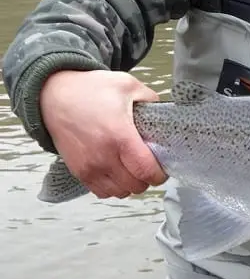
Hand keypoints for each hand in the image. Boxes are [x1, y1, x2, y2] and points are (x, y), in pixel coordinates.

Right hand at [40, 69, 166, 199]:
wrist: (54, 96)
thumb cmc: (91, 90)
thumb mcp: (128, 85)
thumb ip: (152, 99)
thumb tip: (165, 112)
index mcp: (119, 136)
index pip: (145, 170)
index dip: (160, 173)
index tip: (163, 166)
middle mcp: (103, 157)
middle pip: (135, 185)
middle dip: (148, 178)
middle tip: (150, 163)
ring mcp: (89, 167)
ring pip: (120, 192)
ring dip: (131, 183)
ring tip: (134, 167)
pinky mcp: (78, 172)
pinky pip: (102, 192)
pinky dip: (114, 187)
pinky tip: (118, 171)